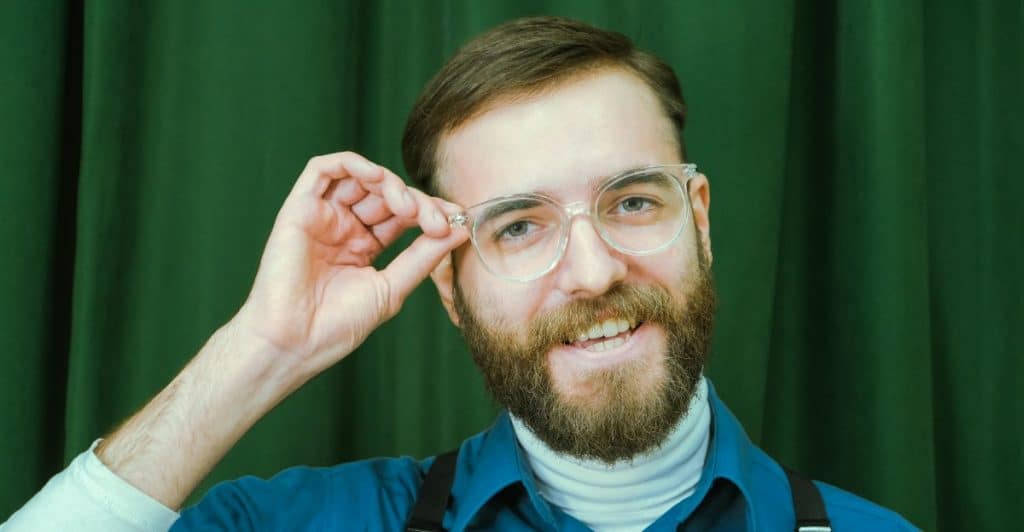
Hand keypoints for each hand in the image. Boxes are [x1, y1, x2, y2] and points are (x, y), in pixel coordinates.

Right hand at [232, 152, 466, 382]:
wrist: (295, 343)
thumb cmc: (337, 326)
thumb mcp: (393, 287)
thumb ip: (424, 256)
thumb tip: (461, 229)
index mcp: (363, 246)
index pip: (403, 215)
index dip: (430, 212)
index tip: (456, 222)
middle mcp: (342, 227)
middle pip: (386, 194)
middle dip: (417, 201)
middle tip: (436, 221)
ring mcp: (321, 217)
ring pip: (360, 178)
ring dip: (391, 183)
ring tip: (409, 208)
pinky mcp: (299, 209)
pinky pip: (322, 169)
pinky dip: (353, 165)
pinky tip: (377, 178)